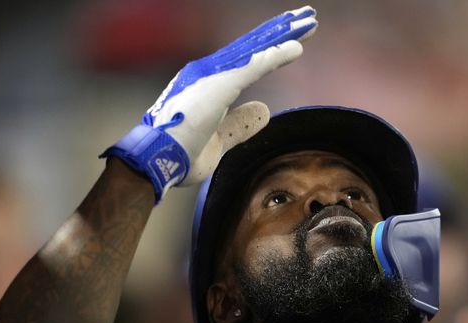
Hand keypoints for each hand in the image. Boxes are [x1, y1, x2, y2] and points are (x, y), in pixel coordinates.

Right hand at [102, 6, 317, 200]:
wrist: (158, 161)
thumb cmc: (182, 154)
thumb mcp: (221, 138)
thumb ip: (241, 123)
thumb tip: (263, 110)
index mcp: (208, 84)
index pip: (247, 60)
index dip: (271, 48)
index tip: (295, 40)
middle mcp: (209, 72)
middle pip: (253, 46)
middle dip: (282, 31)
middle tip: (308, 17)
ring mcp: (213, 75)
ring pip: (256, 47)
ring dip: (283, 33)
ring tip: (308, 20)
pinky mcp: (220, 84)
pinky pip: (254, 66)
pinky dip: (276, 56)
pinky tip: (297, 48)